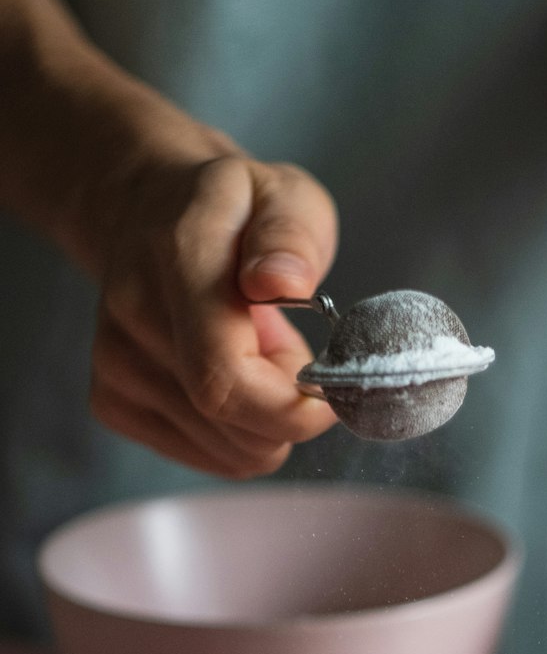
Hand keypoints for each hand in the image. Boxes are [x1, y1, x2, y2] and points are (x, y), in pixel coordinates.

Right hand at [90, 154, 337, 476]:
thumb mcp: (285, 196)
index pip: (224, 377)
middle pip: (232, 425)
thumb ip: (292, 235)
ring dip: (263, 420)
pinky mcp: (111, 402)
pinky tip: (225, 376)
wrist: (147, 213)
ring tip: (251, 353)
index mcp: (178, 258)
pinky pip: (209, 457)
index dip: (289, 407)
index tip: (328, 389)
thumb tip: (282, 281)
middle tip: (285, 349)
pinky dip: (237, 434)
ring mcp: (114, 366)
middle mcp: (133, 316)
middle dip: (286, 408)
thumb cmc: (235, 212)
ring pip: (229, 452)